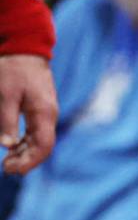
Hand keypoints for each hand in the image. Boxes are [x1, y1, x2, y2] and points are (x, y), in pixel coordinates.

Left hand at [0, 53, 57, 174]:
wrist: (26, 49)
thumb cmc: (14, 69)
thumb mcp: (5, 94)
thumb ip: (7, 120)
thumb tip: (7, 145)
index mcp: (44, 114)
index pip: (43, 146)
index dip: (30, 161)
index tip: (12, 170)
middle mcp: (49, 117)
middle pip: (42, 147)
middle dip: (25, 161)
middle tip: (6, 169)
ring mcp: (46, 114)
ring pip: (39, 142)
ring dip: (24, 154)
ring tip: (7, 162)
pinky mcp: (40, 110)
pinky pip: (35, 133)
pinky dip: (24, 143)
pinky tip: (13, 148)